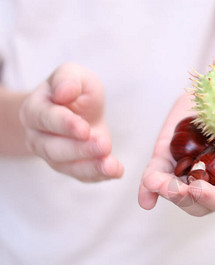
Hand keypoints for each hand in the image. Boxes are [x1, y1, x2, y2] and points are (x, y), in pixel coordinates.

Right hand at [19, 63, 123, 181]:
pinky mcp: (71, 167)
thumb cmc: (75, 91)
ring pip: (67, 166)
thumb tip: (63, 92)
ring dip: (91, 166)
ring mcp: (52, 156)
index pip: (46, 119)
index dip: (65, 125)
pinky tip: (116, 171)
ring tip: (111, 165)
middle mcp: (38, 137)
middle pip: (54, 148)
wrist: (80, 110)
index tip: (85, 129)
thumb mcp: (73, 74)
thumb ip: (68, 80)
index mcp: (35, 110)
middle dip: (81, 149)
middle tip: (104, 145)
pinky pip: (82, 176)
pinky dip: (99, 175)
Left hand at [138, 94, 214, 215]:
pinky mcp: (170, 157)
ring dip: (164, 192)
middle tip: (175, 189)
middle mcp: (214, 182)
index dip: (214, 200)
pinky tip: (145, 197)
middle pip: (199, 204)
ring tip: (155, 183)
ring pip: (177, 193)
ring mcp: (190, 171)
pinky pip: (158, 175)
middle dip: (185, 199)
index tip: (200, 189)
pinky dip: (149, 186)